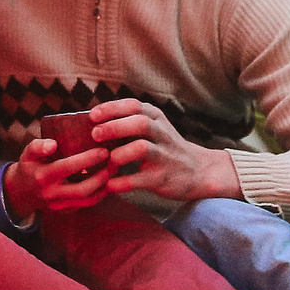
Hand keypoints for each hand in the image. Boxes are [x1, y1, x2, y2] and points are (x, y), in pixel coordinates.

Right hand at [2, 132, 116, 219]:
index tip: (104, 150)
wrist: (22, 192)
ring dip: (104, 186)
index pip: (66, 168)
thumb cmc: (29, 166)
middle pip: (82, 189)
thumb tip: (53, 144)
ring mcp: (59, 206)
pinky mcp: (66, 211)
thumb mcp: (28, 154)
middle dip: (102, 176)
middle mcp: (51, 194)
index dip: (86, 160)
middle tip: (115, 161)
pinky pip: (87, 204)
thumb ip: (38, 147)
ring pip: (88, 200)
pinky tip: (108, 180)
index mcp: (42, 177)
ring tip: (114, 170)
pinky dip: (100, 192)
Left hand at [83, 99, 241, 202]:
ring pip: (142, 148)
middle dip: (114, 127)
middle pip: (139, 123)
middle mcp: (162, 134)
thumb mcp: (154, 126)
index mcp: (156, 118)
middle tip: (95, 134)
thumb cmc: (165, 146)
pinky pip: (140, 179)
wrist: (198, 171)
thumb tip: (91, 120)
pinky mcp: (162, 178)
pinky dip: (122, 182)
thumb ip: (129, 120)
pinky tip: (109, 184)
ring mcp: (164, 156)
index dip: (111, 108)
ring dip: (120, 154)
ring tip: (107, 160)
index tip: (92, 115)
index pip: (134, 105)